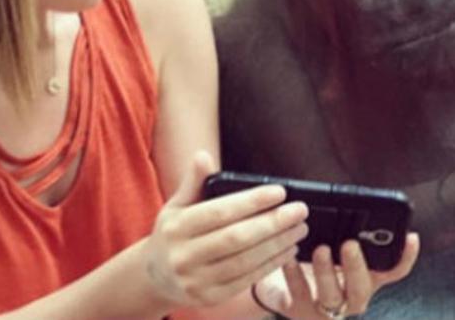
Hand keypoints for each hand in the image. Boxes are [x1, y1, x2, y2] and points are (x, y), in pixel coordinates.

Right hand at [143, 151, 309, 307]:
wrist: (155, 278)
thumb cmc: (173, 234)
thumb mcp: (176, 206)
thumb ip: (193, 182)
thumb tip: (203, 156)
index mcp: (177, 227)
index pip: (220, 212)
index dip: (252, 201)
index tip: (280, 192)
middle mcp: (184, 256)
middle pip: (237, 238)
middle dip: (273, 223)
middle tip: (299, 211)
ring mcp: (196, 281)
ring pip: (246, 261)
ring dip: (278, 244)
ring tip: (299, 229)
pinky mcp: (210, 298)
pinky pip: (247, 281)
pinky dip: (271, 265)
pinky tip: (288, 251)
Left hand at [253, 233, 420, 317]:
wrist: (280, 286)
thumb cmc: (312, 262)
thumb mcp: (334, 244)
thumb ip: (345, 231)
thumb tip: (351, 202)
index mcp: (365, 278)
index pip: (392, 271)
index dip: (405, 257)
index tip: (410, 236)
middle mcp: (350, 296)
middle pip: (362, 287)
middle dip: (356, 266)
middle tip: (349, 244)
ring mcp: (326, 308)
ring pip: (332, 294)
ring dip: (326, 271)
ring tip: (320, 249)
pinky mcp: (300, 310)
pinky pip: (300, 293)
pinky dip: (295, 275)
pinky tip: (291, 259)